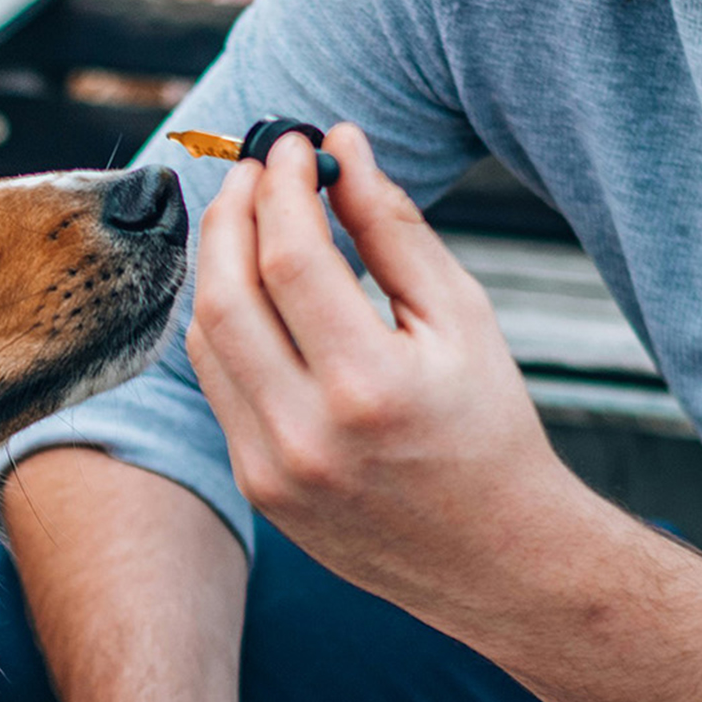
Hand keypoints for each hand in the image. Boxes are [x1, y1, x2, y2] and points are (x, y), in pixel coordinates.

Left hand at [186, 123, 570, 616]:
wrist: (495, 556)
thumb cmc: (489, 427)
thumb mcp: (461, 317)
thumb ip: (393, 228)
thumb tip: (342, 146)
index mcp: (369, 388)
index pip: (291, 258)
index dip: (282, 186)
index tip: (293, 146)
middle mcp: (306, 435)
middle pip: (225, 295)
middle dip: (232, 214)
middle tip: (256, 170)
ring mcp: (270, 469)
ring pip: (206, 340)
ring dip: (217, 265)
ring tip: (252, 219)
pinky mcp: (255, 486)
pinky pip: (217, 384)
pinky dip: (225, 323)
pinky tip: (252, 288)